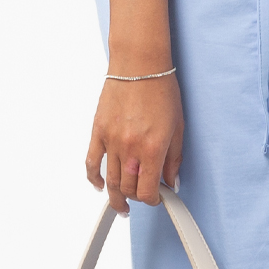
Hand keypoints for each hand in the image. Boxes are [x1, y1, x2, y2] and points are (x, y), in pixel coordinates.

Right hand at [85, 71, 183, 215]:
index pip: (149, 190)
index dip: (153, 200)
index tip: (157, 198)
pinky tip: (99, 185)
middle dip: (137, 197)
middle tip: (142, 196)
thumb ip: (173, 158)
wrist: (139, 64)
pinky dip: (94, 178)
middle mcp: (130, 148)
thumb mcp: (177, 127)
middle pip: (128, 188)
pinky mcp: (98, 132)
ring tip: (121, 204)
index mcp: (152, 148)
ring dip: (116, 197)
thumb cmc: (160, 89)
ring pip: (110, 181)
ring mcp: (111, 141)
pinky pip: (91, 162)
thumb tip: (172, 180)